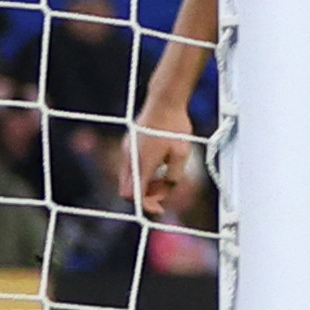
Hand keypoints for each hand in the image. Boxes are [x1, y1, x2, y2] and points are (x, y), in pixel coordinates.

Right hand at [127, 102, 195, 219]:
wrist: (164, 101)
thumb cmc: (174, 126)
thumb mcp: (182, 154)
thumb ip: (174, 176)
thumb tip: (167, 190)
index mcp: (141, 163)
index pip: (134, 195)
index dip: (146, 205)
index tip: (160, 208)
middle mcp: (129, 158)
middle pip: (129, 189)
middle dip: (147, 195)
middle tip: (167, 190)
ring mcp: (127, 150)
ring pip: (130, 178)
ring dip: (146, 183)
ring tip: (167, 175)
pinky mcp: (129, 145)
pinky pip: (133, 167)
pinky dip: (144, 173)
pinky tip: (162, 164)